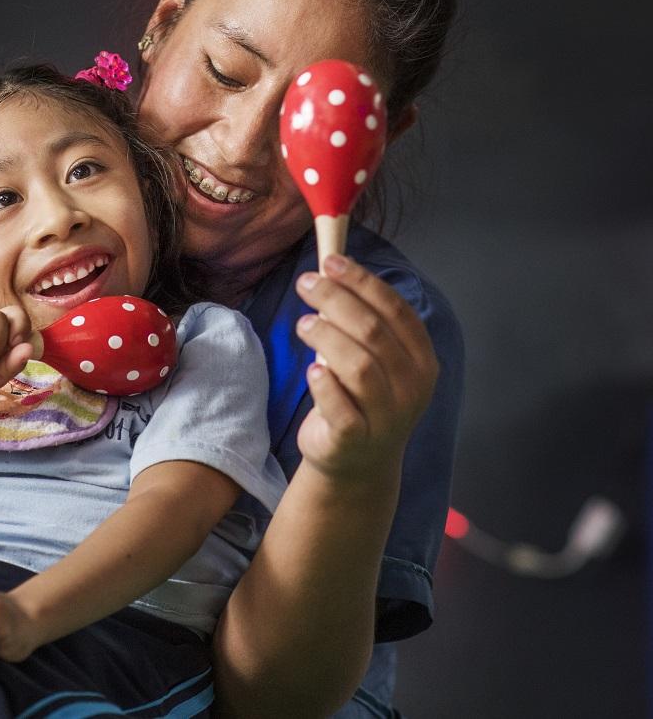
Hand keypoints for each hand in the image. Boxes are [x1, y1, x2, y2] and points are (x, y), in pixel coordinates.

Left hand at [293, 255, 438, 482]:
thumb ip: (364, 322)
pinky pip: (340, 406)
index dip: (362, 281)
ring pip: (358, 365)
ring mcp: (387, 416)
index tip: (331, 261)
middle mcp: (412, 387)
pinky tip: (312, 371)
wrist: (357, 464)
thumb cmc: (362, 399)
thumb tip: (333, 269)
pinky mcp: (356, 439)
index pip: (395, 309)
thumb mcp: (376, 359)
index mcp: (421, 359)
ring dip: (326, 336)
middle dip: (336, 299)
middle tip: (306, 284)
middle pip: (373, 331)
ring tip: (303, 324)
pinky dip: (324, 385)